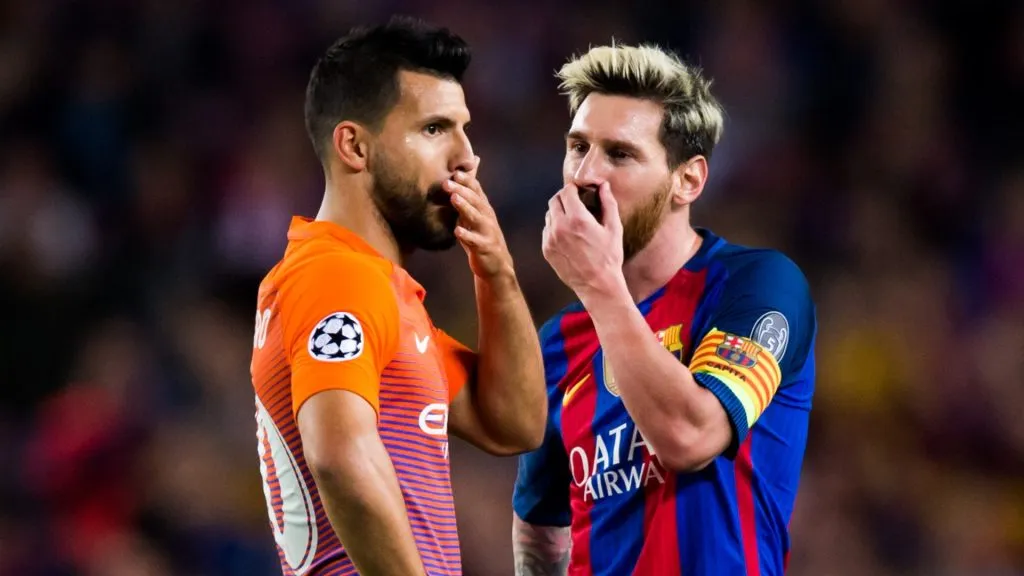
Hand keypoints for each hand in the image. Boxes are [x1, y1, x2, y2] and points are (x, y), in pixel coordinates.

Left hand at [444, 159, 514, 280]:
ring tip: (454, 199)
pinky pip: (475, 240)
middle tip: (448, 182)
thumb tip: (472, 164)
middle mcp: (487, 217)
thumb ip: (471, 191)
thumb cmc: (481, 235)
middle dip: (462, 190)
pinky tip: (457, 231)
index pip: (476, 190)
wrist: (496, 265)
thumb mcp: (476, 212)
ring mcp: (487, 232)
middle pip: (476, 200)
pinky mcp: (485, 247)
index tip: (454, 171)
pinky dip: (467, 236)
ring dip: (465, 207)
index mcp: (484, 207)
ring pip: (476, 217)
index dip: (467, 180)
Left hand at [542, 182, 625, 301]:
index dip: (574, 187)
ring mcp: (550, 239)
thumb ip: (608, 203)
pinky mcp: (546, 250)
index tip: (580, 190)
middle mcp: (560, 227)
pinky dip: (554, 227)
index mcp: (577, 219)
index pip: (567, 191)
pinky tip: (567, 234)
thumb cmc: (608, 257)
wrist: (597, 284)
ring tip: (572, 219)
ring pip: (549, 215)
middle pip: (554, 200)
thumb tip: (604, 185)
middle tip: (575, 201)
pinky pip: (546, 231)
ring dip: (559, 212)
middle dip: (564, 197)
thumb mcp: (614, 228)